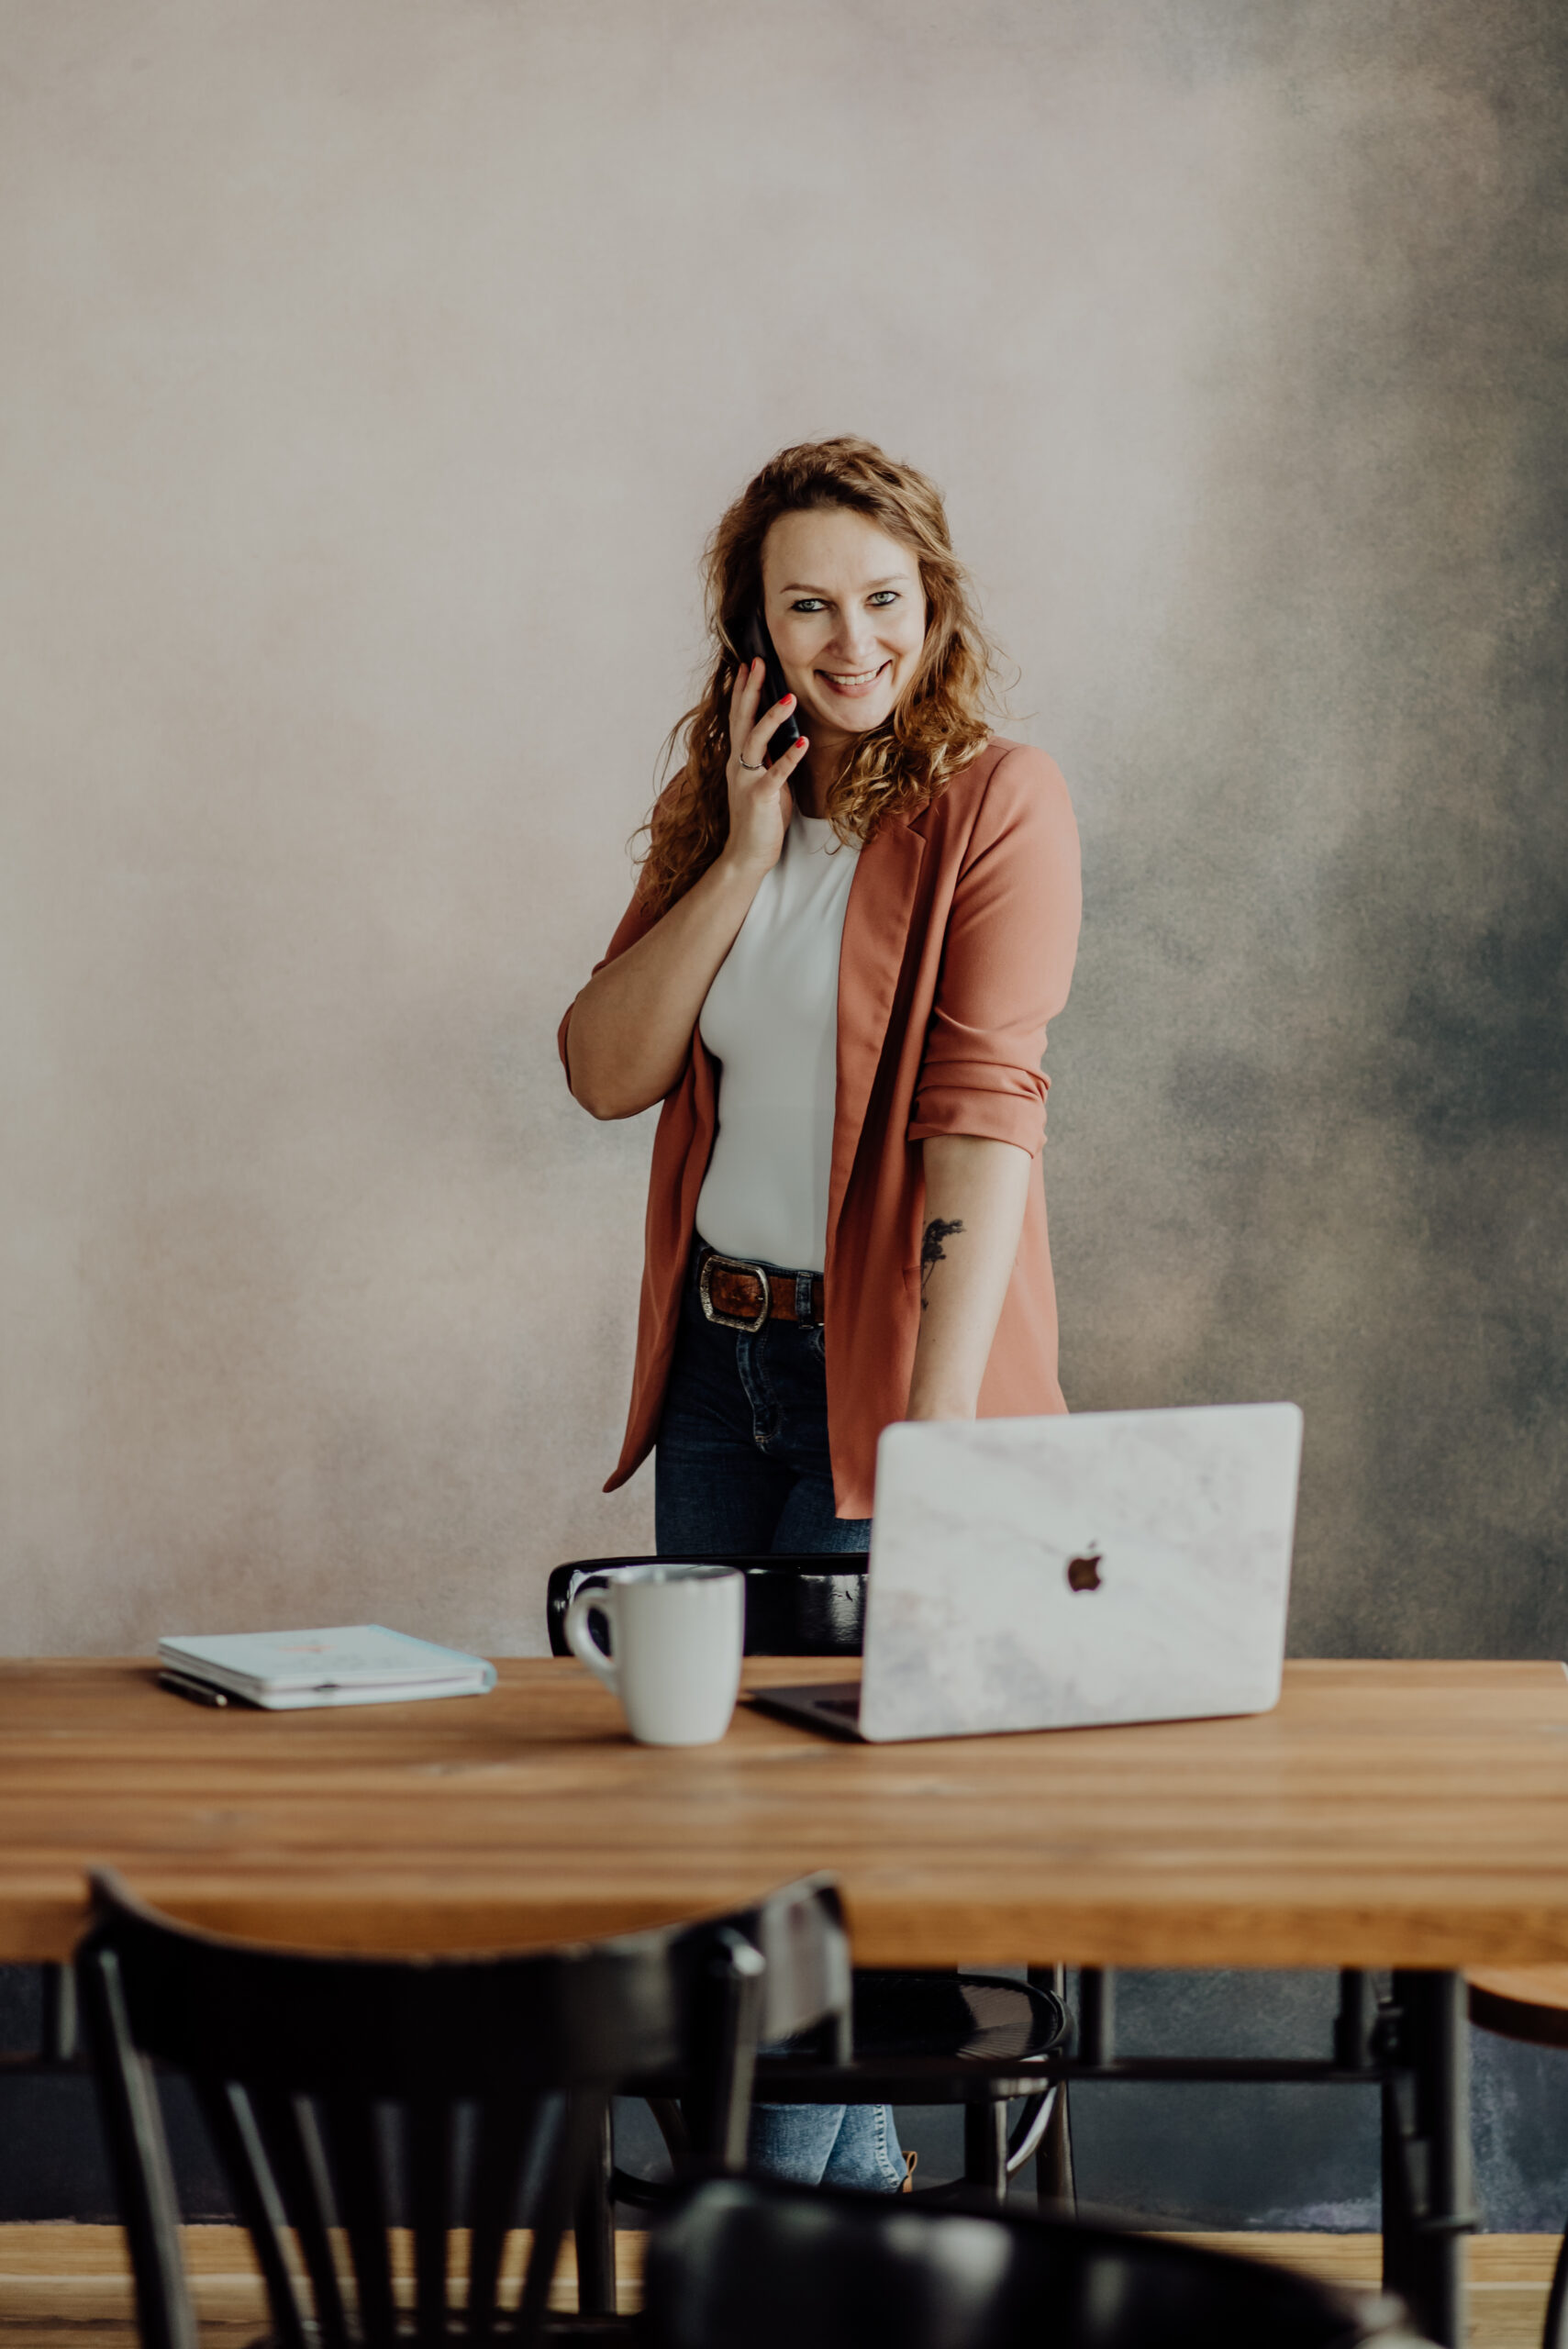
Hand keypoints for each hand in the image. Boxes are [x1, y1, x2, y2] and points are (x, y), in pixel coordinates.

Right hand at [719, 658, 809, 878]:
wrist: (746, 855)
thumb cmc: (759, 819)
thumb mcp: (765, 781)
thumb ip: (768, 759)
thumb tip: (784, 737)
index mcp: (738, 760)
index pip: (738, 718)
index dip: (742, 691)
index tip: (748, 666)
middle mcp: (737, 766)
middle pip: (741, 720)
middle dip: (750, 689)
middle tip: (759, 663)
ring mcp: (746, 781)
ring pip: (754, 741)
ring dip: (772, 717)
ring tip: (789, 697)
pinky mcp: (759, 798)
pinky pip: (775, 774)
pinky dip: (789, 758)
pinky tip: (804, 742)